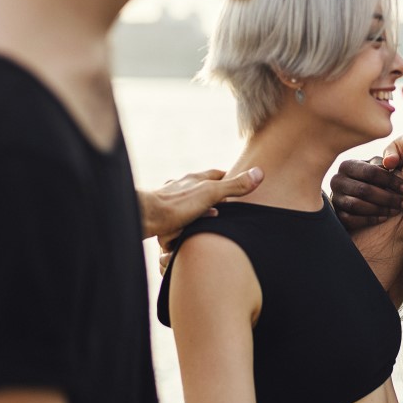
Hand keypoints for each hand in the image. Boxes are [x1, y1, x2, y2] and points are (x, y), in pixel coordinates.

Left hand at [141, 167, 262, 240]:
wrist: (144, 217)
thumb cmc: (177, 205)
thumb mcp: (211, 194)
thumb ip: (234, 186)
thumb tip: (259, 173)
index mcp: (195, 179)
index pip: (216, 174)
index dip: (228, 178)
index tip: (238, 184)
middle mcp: (181, 185)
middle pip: (201, 187)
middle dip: (212, 196)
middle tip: (224, 206)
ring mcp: (169, 198)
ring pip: (187, 200)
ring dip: (197, 209)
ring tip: (206, 219)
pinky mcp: (160, 214)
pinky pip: (175, 215)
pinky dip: (182, 220)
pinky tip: (183, 228)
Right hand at [330, 148, 402, 229]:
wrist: (351, 194)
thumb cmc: (368, 178)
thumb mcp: (374, 167)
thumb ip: (384, 165)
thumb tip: (393, 164)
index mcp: (347, 165)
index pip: (371, 172)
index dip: (391, 181)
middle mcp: (337, 180)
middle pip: (364, 190)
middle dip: (387, 198)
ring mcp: (335, 198)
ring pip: (357, 205)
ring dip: (380, 209)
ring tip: (395, 211)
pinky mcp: (335, 214)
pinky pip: (351, 219)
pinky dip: (369, 220)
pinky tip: (383, 218)